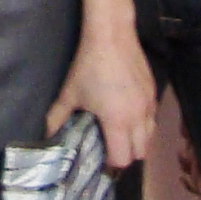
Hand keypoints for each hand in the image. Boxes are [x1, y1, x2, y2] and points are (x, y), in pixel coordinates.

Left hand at [49, 25, 158, 171]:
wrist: (111, 35)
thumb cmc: (88, 66)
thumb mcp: (69, 93)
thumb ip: (56, 118)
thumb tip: (46, 135)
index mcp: (118, 122)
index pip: (122, 159)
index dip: (110, 163)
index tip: (99, 158)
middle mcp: (138, 118)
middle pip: (140, 153)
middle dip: (126, 155)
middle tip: (109, 148)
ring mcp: (149, 105)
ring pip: (150, 137)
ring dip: (137, 141)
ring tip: (120, 134)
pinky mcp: (154, 93)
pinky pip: (153, 119)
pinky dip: (143, 125)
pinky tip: (128, 115)